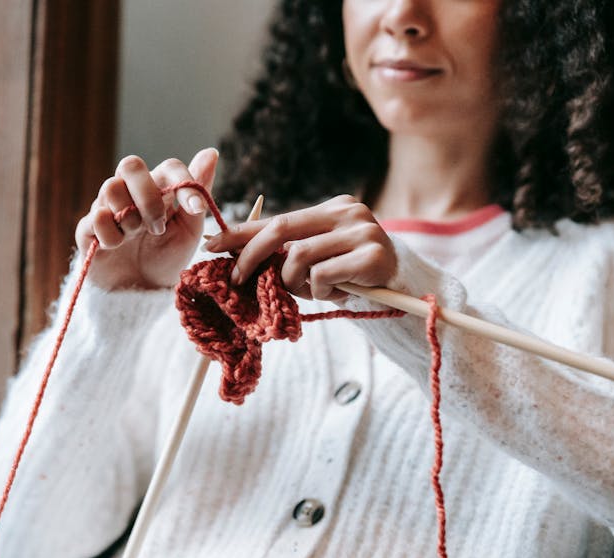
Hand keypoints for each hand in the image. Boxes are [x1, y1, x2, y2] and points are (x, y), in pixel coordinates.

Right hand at [76, 148, 218, 289]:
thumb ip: (198, 193)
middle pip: (130, 165)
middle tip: (158, 227)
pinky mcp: (88, 229)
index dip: (184, 181)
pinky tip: (117, 247)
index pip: (168, 166)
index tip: (196, 208)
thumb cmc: (166, 258)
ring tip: (136, 236)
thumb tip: (211, 153)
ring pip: (110, 187)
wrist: (142, 294)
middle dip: (148, 196)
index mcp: (159, 189)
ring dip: (130, 216)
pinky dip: (111, 234)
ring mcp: (107, 208)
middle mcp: (130, 193)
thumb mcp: (190, 229)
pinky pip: (95, 217)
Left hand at [203, 195, 395, 300]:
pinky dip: (320, 293)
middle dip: (251, 257)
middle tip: (237, 280)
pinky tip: (337, 294)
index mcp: (331, 208)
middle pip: (282, 230)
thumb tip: (235, 253)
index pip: (276, 218)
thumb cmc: (351, 276)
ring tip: (311, 291)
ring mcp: (363, 231)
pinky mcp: (373, 255)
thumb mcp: (317, 258)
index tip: (211, 244)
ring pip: (299, 258)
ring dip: (295, 283)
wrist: (402, 289)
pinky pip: (323, 277)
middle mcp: (348, 212)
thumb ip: (287, 251)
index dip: (241, 233)